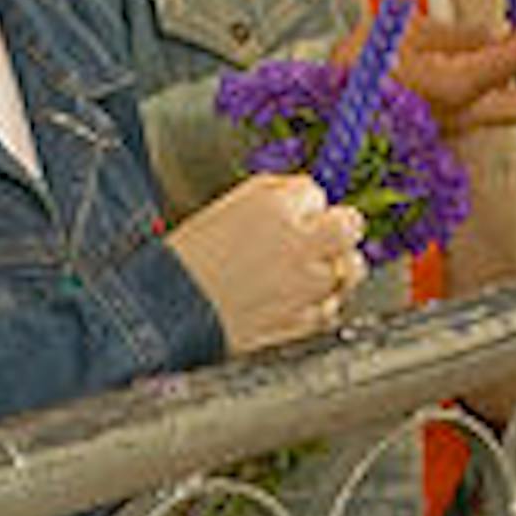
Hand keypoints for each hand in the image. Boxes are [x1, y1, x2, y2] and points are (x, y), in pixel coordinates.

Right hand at [166, 174, 365, 353]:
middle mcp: (298, 244)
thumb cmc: (190, 258)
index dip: (305, 205)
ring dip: (335, 267)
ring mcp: (304, 287)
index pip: (317, 193)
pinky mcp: (300, 322)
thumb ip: (276, 195)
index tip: (294, 215)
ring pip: (350, 270)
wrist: (164, 310)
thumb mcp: (229, 206)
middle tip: (321, 236)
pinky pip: (331, 309)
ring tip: (308, 270)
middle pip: (351, 226)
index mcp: (276, 208)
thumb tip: (308, 197)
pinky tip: (297, 299)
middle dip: (339, 228)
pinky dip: (320, 304)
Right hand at [342, 0, 515, 132]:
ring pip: (508, 103)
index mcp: (458, 86)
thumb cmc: (356, 71)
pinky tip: (460, 54)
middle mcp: (466, 115)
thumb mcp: (403, 33)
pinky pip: (481, 103)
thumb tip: (501, 31)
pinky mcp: (446, 130)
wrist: (322, 120)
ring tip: (493, 34)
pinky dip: (487, 78)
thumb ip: (458, 33)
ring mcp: (458, 129)